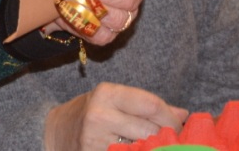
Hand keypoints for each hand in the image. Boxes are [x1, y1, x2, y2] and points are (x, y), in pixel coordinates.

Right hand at [43, 83, 187, 150]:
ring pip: (141, 149)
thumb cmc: (89, 113)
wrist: (53, 131)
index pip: (151, 105)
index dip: (171, 119)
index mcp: (107, 93)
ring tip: (157, 148)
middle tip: (175, 143)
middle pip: (149, 130)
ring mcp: (95, 139)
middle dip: (168, 139)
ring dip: (154, 150)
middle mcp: (100, 114)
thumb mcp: (114, 101)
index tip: (180, 128)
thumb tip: (184, 115)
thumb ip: (147, 106)